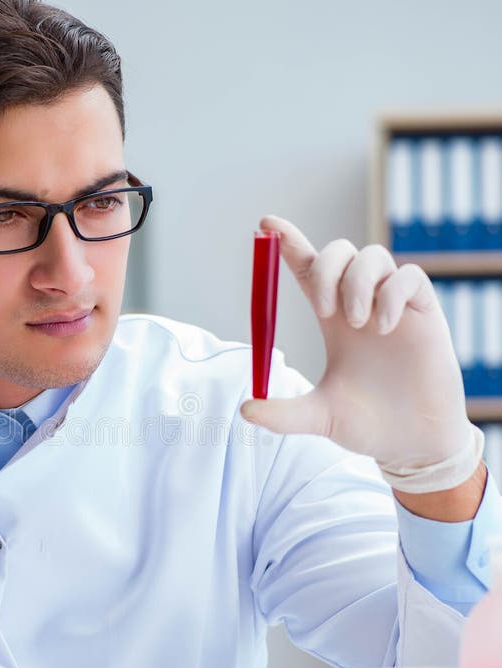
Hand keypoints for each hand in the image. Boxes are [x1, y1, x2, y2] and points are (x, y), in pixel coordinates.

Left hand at [241, 216, 480, 491]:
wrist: (412, 442)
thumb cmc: (368, 426)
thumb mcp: (318, 417)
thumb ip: (283, 414)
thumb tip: (245, 409)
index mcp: (332, 319)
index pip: (308, 269)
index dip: (288, 244)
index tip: (265, 225)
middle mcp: (360, 305)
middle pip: (339, 252)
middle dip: (326, 268)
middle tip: (324, 310)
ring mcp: (393, 305)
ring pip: (373, 256)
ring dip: (358, 283)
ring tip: (359, 324)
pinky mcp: (424, 312)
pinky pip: (409, 276)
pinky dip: (392, 294)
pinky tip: (385, 328)